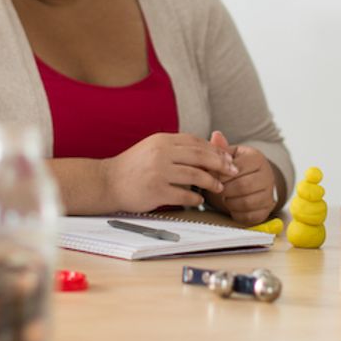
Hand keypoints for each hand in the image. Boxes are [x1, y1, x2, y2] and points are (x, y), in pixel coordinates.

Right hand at [100, 132, 236, 212]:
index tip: (228, 157)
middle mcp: (162, 153)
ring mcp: (159, 172)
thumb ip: (175, 147)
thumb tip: (205, 149)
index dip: (215, 150)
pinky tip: (199, 200)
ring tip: (219, 187)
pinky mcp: (156, 191)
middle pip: (200, 156)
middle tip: (233, 171)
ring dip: (212, 182)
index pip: (196, 142)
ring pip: (196, 176)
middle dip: (221, 164)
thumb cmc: (132, 166)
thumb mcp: (152, 148)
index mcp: (162, 140)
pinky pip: (184, 195)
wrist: (107, 182)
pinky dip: (196, 199)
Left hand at [206, 132, 276, 224]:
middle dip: (225, 190)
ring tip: (224, 197)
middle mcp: (267, 175)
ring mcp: (269, 194)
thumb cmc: (239, 166)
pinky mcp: (267, 210)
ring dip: (230, 202)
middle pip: (243, 186)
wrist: (255, 179)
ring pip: (246, 203)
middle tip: (216, 189)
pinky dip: (237, 213)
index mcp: (257, 158)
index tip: (212, 177)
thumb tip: (216, 135)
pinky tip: (232, 206)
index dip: (221, 175)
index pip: (237, 169)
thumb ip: (221, 148)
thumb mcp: (231, 154)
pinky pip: (250, 216)